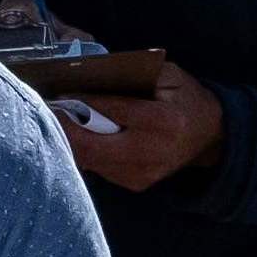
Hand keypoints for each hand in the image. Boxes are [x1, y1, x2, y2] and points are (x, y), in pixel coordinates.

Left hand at [62, 65, 225, 193]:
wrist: (209, 136)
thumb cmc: (184, 99)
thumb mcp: (167, 76)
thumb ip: (133, 73)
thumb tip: (88, 73)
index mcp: (164, 121)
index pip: (111, 110)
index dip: (80, 100)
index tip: (57, 90)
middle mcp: (153, 151)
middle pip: (91, 144)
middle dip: (63, 127)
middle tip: (47, 109)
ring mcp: (144, 172)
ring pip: (89, 159)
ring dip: (69, 140)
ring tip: (59, 120)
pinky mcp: (136, 183)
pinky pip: (97, 167)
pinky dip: (85, 150)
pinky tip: (82, 136)